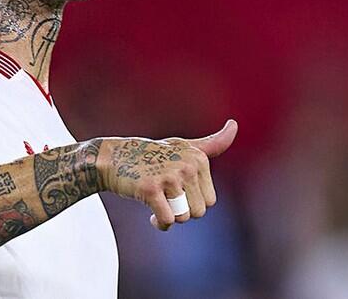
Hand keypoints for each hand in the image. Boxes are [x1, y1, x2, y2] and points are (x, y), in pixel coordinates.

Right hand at [97, 119, 237, 229]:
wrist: (114, 157)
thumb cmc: (152, 154)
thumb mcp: (184, 146)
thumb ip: (212, 143)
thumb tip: (234, 124)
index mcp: (199, 158)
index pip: (210, 201)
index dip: (192, 203)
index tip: (177, 193)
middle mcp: (187, 165)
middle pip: (198, 212)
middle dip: (182, 212)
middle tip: (166, 200)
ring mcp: (169, 176)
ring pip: (183, 217)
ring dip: (170, 218)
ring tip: (159, 206)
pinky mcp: (150, 188)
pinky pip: (167, 220)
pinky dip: (159, 223)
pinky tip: (151, 216)